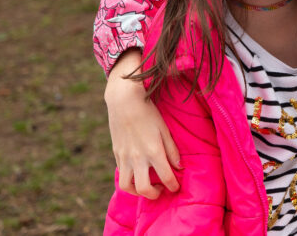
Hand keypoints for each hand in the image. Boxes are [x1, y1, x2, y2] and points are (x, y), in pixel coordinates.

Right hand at [104, 49, 180, 198]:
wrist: (124, 101)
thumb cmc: (148, 112)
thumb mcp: (164, 129)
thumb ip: (172, 150)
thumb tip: (179, 167)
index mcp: (154, 151)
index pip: (166, 177)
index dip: (173, 186)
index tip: (176, 187)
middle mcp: (138, 158)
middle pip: (144, 189)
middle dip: (154, 195)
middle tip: (161, 190)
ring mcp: (125, 157)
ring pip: (127, 186)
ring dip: (137, 191)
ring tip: (147, 186)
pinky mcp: (116, 154)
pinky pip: (121, 174)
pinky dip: (130, 179)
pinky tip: (138, 172)